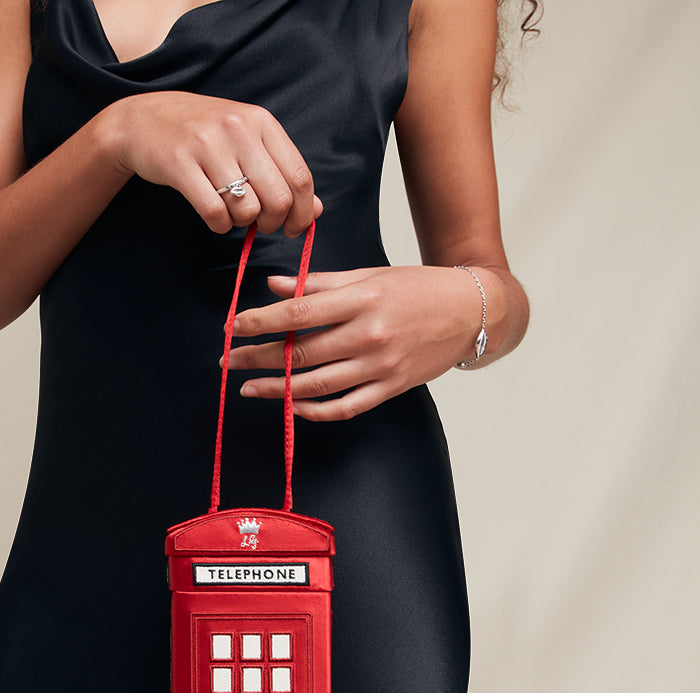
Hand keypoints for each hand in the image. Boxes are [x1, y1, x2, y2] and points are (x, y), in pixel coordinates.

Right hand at [105, 92, 321, 236]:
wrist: (144, 120)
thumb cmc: (203, 136)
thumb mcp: (247, 142)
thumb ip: (282, 172)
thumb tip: (314, 211)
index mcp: (261, 121)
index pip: (300, 177)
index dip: (302, 213)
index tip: (293, 228)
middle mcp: (238, 128)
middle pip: (278, 198)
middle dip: (272, 223)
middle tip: (260, 224)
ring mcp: (207, 145)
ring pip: (246, 209)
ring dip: (242, 223)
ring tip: (231, 213)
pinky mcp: (180, 164)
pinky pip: (214, 213)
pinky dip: (219, 225)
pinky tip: (215, 217)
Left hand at [225, 265, 492, 419]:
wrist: (470, 311)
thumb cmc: (416, 288)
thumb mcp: (370, 275)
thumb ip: (321, 284)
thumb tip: (276, 287)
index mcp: (362, 299)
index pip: (300, 314)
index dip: (262, 322)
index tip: (233, 327)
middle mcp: (370, 334)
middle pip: (303, 353)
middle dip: (259, 358)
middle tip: (228, 361)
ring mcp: (381, 365)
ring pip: (319, 385)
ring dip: (278, 388)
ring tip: (248, 387)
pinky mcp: (391, 388)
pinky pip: (346, 407)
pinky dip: (317, 410)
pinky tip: (293, 405)